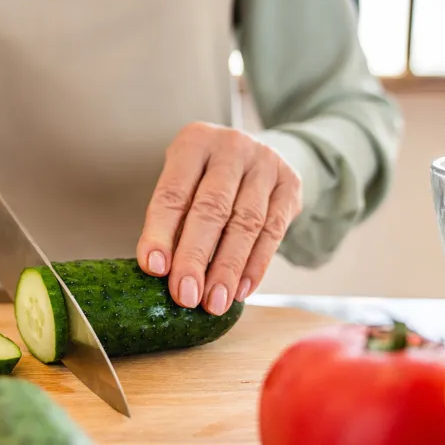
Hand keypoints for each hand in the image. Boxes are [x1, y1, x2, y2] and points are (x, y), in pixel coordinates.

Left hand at [136, 122, 302, 315]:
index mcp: (194, 142)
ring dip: (227, 269)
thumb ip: (173, 220)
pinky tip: (240, 290)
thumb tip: (161, 271)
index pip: (173, 193)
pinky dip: (255, 266)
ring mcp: (265, 163)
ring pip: (246, 223)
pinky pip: (272, 232)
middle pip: (211, 208)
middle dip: (196, 257)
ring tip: (213, 302)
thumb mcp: (183, 183)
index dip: (161, 233)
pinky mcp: (290, 185)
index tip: (154, 268)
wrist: (256, 155)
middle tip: (185, 295)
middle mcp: (231, 147)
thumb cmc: (206, 176)